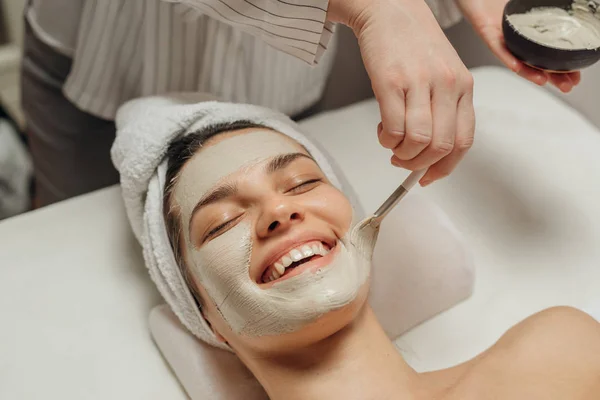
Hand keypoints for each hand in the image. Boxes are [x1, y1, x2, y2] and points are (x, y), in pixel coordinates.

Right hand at [328, 0, 475, 185]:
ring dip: (401, 153)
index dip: (444, 167)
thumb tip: (430, 150)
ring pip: (417, 141)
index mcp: (463, 86)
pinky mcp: (391, 81)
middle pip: (441, 146)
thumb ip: (443, 108)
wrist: (390, 9)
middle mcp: (446, 85)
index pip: (463, 141)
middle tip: (403, 161)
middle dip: (418, 165)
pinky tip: (382, 130)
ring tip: (391, 144)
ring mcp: (419, 83)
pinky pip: (393, 128)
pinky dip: (386, 139)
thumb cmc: (414, 43)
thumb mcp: (443, 73)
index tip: (428, 177)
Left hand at [456, 0, 580, 92]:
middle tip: (567, 87)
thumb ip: (546, 18)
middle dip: (552, 76)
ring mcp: (499, 38)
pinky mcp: (485, 31)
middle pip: (534, 63)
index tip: (575, 78)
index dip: (561, 68)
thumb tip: (569, 19)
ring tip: (545, 81)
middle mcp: (513, 40)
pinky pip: (496, 47)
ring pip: (516, 59)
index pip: (546, 56)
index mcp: (525, 36)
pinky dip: (507, 56)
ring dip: (530, 73)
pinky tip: (516, 65)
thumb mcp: (530, 11)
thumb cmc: (499, 0)